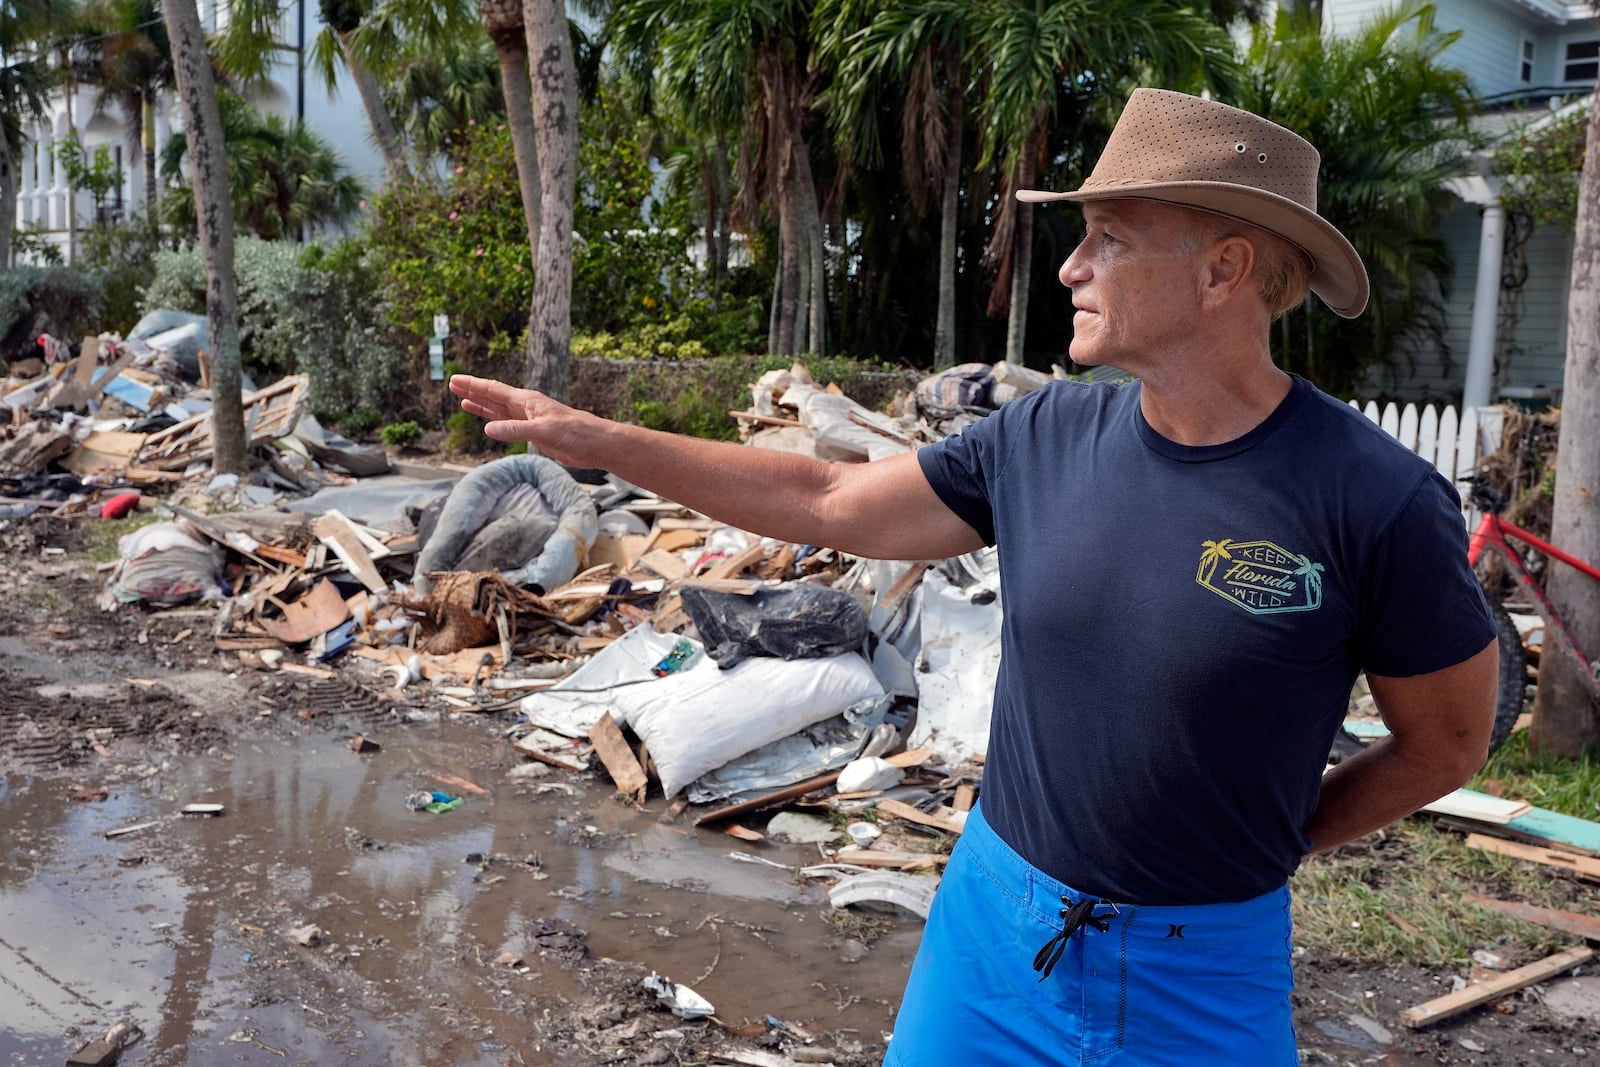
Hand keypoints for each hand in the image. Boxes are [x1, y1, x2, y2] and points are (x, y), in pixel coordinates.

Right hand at [448, 374, 600, 465]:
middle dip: (473, 390)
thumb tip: (487, 430)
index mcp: (526, 400)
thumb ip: (515, 430)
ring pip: (498, 410)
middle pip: (492, 396)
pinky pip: (508, 425)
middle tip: (452, 383)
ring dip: (481, 405)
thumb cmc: (574, 432)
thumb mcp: (543, 431)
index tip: (455, 379)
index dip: (473, 385)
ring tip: (462, 400)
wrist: (594, 443)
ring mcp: (528, 420)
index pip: (494, 390)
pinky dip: (495, 422)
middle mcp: (525, 407)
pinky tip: (487, 423)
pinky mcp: (534, 433)